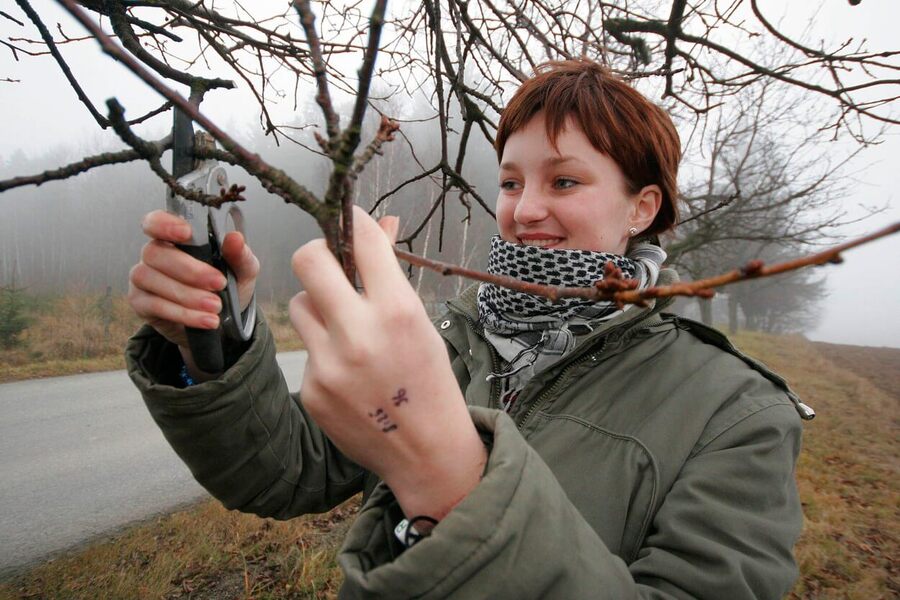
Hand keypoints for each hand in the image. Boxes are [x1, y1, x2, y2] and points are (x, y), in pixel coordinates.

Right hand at [128, 210, 258, 374]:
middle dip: (189, 269)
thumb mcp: (241, 271)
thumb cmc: (227, 286)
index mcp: (174, 237)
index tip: (186, 233)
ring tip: (216, 307)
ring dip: (187, 295)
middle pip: (155, 253)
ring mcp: (143, 278)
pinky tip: (206, 320)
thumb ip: (239, 254)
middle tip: (219, 283)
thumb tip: (235, 238)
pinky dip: (183, 314)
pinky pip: (155, 305)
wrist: (222, 322)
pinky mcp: (140, 303)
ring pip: (151, 279)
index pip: (155, 222)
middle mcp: (153, 254)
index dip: (164, 224)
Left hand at [289, 207, 486, 522]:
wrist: (427, 452)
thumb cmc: (430, 381)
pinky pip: (306, 347)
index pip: (361, 241)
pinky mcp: (312, 390)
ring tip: (345, 328)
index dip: (353, 221)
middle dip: (317, 252)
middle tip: (328, 262)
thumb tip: (381, 223)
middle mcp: (360, 334)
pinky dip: (323, 349)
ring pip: (300, 304)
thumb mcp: (421, 323)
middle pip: (307, 260)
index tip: (350, 220)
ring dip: (318, 305)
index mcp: (398, 312)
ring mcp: (330, 365)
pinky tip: (348, 372)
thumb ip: (391, 274)